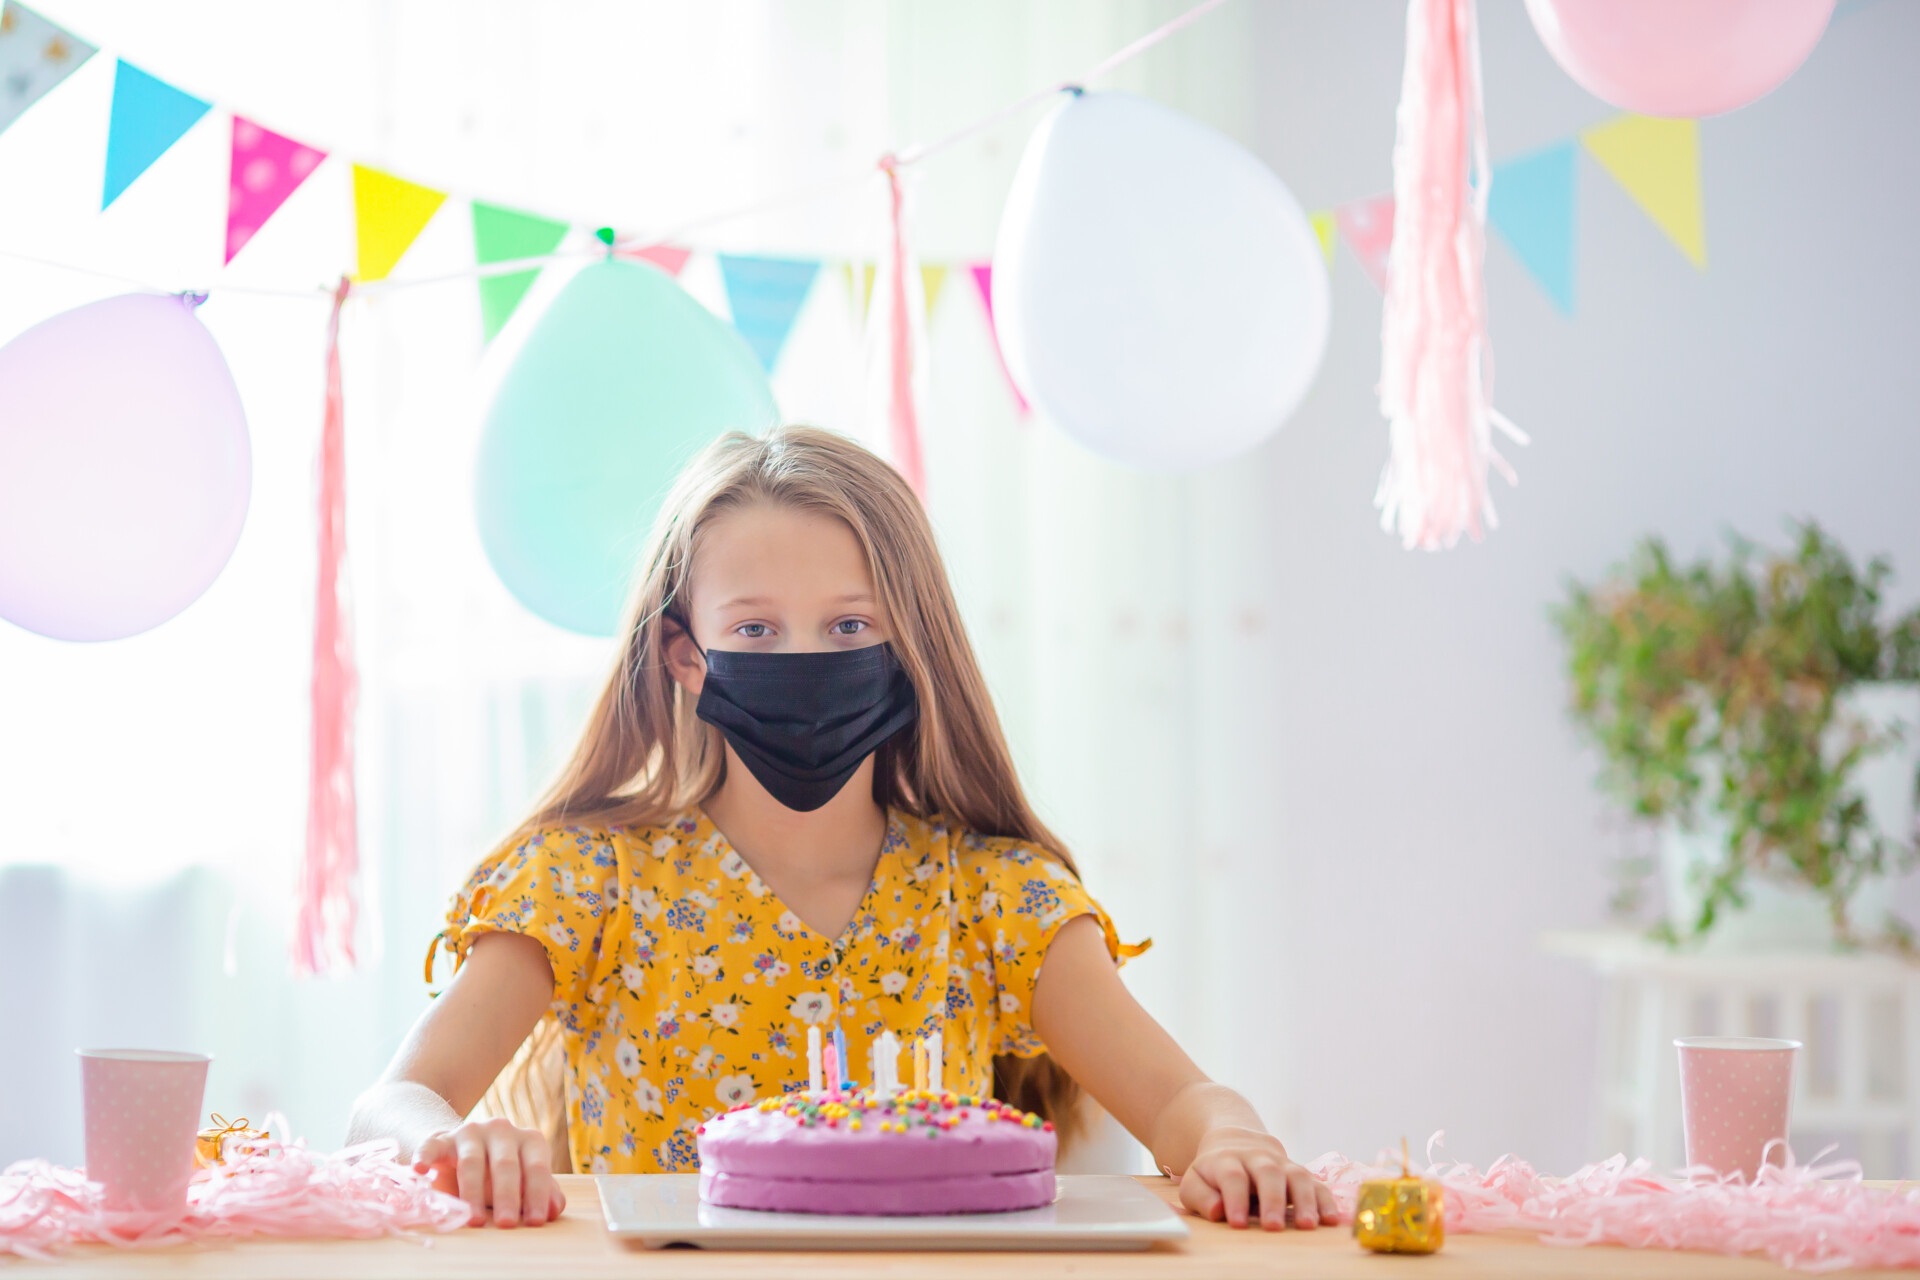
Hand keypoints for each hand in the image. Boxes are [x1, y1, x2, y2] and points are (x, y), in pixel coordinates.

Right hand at [412, 1116, 566, 1227]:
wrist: (462, 1148)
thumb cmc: (500, 1172)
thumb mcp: (523, 1181)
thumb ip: (542, 1193)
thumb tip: (556, 1210)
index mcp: (529, 1140)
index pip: (536, 1167)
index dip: (537, 1195)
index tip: (536, 1222)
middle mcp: (501, 1130)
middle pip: (505, 1164)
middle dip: (507, 1196)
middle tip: (508, 1224)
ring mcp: (470, 1132)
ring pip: (472, 1161)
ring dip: (473, 1192)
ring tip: (474, 1220)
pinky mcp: (442, 1139)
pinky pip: (432, 1146)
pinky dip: (425, 1157)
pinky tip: (419, 1170)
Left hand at [1177, 1126, 1336, 1230]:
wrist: (1236, 1141)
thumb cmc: (1213, 1172)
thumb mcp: (1195, 1181)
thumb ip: (1200, 1196)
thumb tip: (1218, 1211)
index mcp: (1227, 1160)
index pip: (1232, 1176)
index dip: (1235, 1199)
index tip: (1237, 1223)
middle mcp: (1258, 1158)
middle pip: (1268, 1173)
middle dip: (1272, 1200)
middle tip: (1273, 1227)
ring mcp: (1282, 1163)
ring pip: (1297, 1175)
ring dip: (1305, 1200)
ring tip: (1307, 1226)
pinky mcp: (1300, 1172)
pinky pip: (1318, 1183)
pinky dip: (1326, 1201)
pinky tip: (1332, 1221)